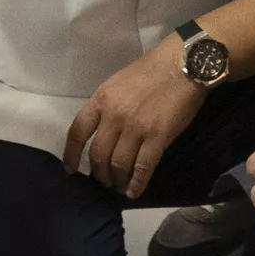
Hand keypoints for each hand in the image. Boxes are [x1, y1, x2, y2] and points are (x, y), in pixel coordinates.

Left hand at [63, 38, 207, 197]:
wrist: (183, 64)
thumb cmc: (151, 70)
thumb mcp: (118, 83)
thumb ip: (107, 107)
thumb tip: (102, 132)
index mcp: (101, 99)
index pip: (77, 132)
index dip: (71, 155)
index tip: (71, 170)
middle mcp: (114, 116)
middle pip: (97, 155)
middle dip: (99, 174)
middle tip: (104, 181)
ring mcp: (136, 128)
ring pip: (118, 165)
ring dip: (117, 181)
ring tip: (119, 187)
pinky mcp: (157, 137)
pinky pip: (142, 168)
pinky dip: (136, 184)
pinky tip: (134, 191)